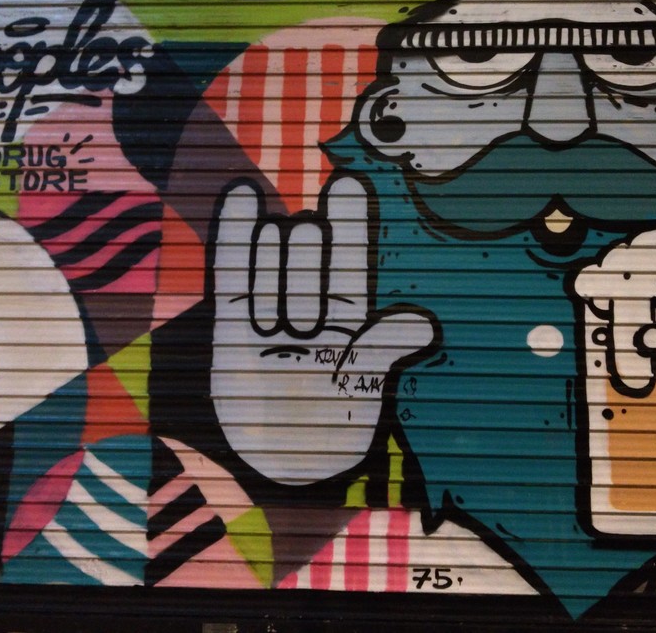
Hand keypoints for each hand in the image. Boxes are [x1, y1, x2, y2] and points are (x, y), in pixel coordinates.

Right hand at [210, 177, 436, 484]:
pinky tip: (242, 197)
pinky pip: (233, 281)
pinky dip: (235, 241)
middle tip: (312, 227)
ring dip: (275, 249)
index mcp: (350, 326)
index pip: (350, 265)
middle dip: (312, 250)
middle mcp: (311, 315)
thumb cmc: (331, 429)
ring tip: (279, 222)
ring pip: (273, 271)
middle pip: (310, 267)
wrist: (277, 470)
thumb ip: (383, 353)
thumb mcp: (363, 393)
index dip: (350, 226)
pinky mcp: (231, 334)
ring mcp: (270, 322)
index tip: (349, 184)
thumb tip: (424, 323)